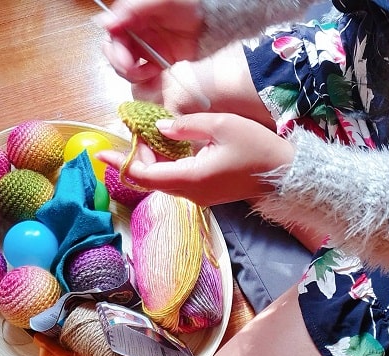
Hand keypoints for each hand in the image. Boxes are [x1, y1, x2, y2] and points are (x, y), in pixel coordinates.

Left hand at [97, 113, 294, 205]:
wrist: (287, 175)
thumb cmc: (257, 148)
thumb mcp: (221, 126)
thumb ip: (187, 126)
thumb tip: (161, 128)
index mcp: (191, 178)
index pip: (145, 175)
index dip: (123, 164)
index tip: (102, 154)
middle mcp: (191, 193)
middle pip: (152, 180)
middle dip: (135, 159)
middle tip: (128, 135)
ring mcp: (200, 196)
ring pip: (164, 182)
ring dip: (150, 162)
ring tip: (143, 139)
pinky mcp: (208, 194)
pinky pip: (178, 182)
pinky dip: (165, 166)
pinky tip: (166, 149)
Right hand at [100, 0, 203, 81]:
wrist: (210, 20)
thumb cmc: (187, 4)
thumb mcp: (158, 1)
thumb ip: (131, 9)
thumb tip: (106, 22)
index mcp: (130, 19)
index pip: (111, 37)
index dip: (114, 49)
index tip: (124, 58)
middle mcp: (135, 35)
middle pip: (115, 55)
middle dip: (121, 65)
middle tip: (132, 69)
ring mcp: (146, 50)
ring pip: (126, 69)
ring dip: (134, 74)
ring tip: (151, 71)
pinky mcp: (158, 63)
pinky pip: (145, 77)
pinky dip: (146, 81)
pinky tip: (155, 77)